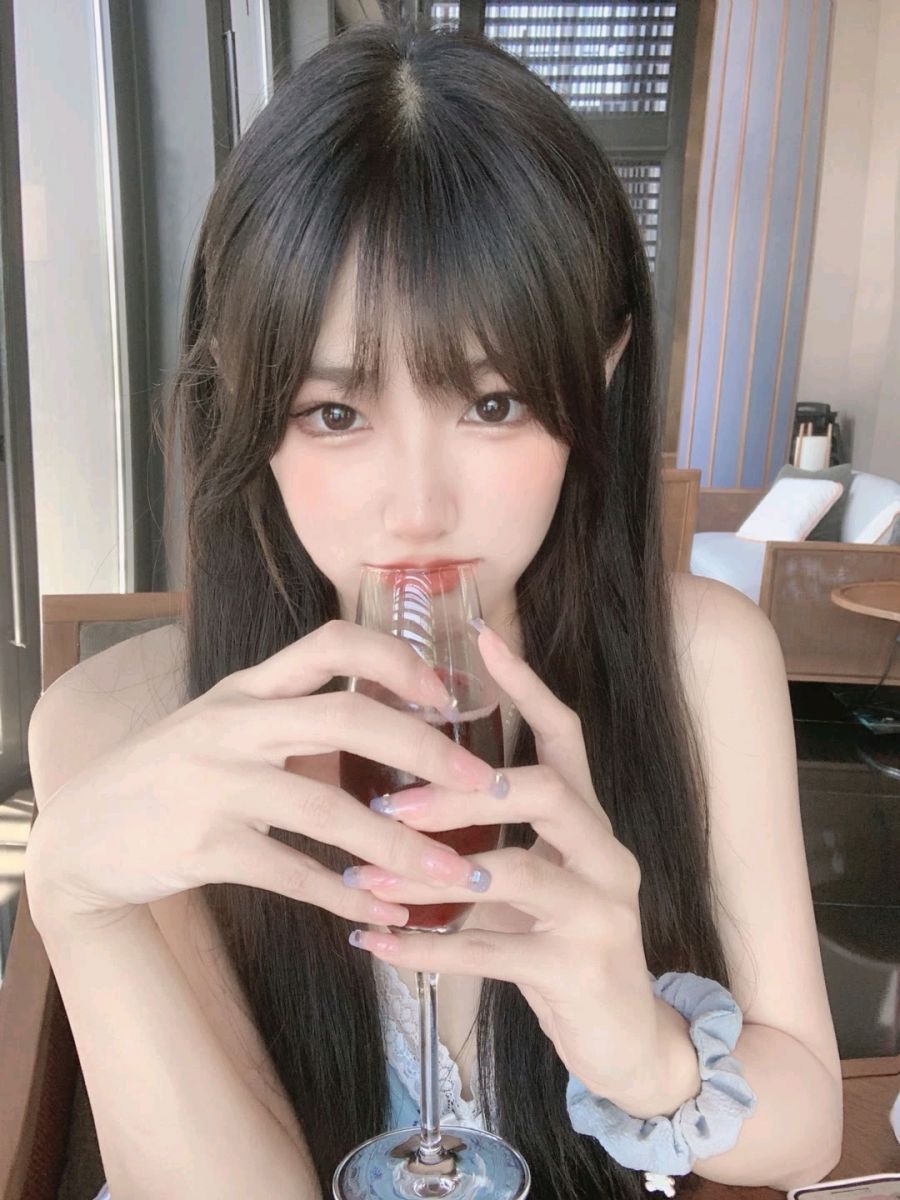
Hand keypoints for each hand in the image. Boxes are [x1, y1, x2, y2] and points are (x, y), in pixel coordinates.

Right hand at [24, 620, 499, 935]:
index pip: (331, 642)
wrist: (83, 833)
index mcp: (248, 688)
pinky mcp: (205, 847)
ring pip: (328, 808)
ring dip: (402, 843)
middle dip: (427, 750)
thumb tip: (392, 720)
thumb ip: (294, 716)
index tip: (446, 695)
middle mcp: (235, 723)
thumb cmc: (171, 774)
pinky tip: (386, 915)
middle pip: (348, 716)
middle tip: (483, 783)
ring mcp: (217, 783)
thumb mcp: (225, 724)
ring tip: (457, 872)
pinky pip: (292, 872)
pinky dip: (346, 895)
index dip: (397, 659)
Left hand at [348, 622, 663, 1110]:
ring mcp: (600, 911)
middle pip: (545, 790)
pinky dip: (427, 946)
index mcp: (591, 821)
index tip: (479, 637)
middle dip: (461, 792)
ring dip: (431, 871)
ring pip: (514, 871)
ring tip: (365, 876)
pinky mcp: (578, 969)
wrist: (628, 1040)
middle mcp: (606, 854)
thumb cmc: (566, 943)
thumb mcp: (540, 879)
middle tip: (388, 803)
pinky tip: (375, 944)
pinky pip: (492, 951)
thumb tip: (410, 795)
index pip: (564, 735)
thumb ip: (497, 837)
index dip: (525, 684)